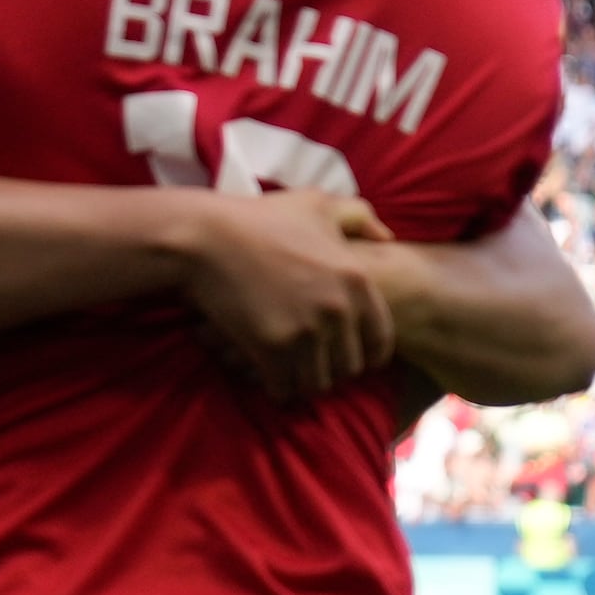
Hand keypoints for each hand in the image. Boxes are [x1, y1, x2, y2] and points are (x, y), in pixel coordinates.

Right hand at [171, 197, 396, 401]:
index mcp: (356, 280)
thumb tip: (386, 236)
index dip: (365, 355)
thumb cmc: (261, 219)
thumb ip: (359, 216)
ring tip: (287, 371)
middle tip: (308, 363)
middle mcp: (339, 309)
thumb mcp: (317, 204)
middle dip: (330, 369)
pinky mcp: (274, 348)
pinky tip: (265, 375)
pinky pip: (285, 389)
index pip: (380, 341)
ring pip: (317, 384)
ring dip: (301, 382)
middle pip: (348, 368)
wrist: (208, 237)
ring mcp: (307, 331)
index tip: (345, 357)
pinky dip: (275, 387)